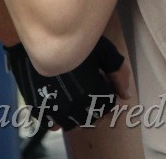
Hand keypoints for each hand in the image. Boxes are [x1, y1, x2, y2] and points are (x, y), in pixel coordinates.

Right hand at [5, 36, 125, 130]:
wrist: (41, 39)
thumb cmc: (75, 41)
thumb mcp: (103, 50)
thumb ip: (117, 73)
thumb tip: (126, 95)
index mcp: (93, 94)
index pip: (107, 107)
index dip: (108, 96)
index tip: (104, 86)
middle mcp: (75, 107)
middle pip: (91, 118)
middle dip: (95, 107)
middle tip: (92, 92)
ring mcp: (55, 111)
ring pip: (72, 125)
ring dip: (77, 116)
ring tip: (77, 99)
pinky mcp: (39, 109)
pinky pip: (52, 125)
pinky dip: (58, 120)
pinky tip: (61, 106)